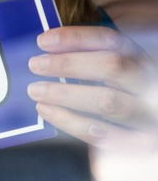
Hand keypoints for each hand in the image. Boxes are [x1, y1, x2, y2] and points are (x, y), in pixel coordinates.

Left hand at [27, 26, 157, 149]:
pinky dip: (70, 123)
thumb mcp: (118, 71)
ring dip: (65, 95)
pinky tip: (48, 112)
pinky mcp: (140, 143)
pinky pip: (102, 134)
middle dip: (68, 64)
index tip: (42, 41)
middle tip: (35, 65)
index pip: (110, 40)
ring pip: (107, 102)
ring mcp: (148, 114)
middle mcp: (150, 83)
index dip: (75, 38)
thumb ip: (90, 57)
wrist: (146, 127)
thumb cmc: (123, 96)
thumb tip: (49, 46)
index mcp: (141, 60)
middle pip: (112, 66)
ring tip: (36, 91)